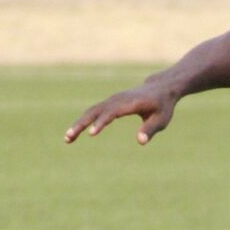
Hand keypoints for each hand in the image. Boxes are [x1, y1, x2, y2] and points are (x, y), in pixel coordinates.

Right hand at [64, 86, 179, 143]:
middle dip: (82, 124)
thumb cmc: (163, 106)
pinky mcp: (110, 103)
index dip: (102, 122)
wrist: (160, 88)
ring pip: (91, 111)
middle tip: (69, 137)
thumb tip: (140, 141)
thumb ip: (150, 129)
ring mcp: (112, 100)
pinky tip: (75, 133)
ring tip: (67, 139)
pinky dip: (84, 121)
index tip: (91, 133)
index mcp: (130, 103)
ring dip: (78, 124)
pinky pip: (94, 112)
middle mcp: (118, 100)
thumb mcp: (161, 119)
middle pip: (95, 111)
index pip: (112, 112)